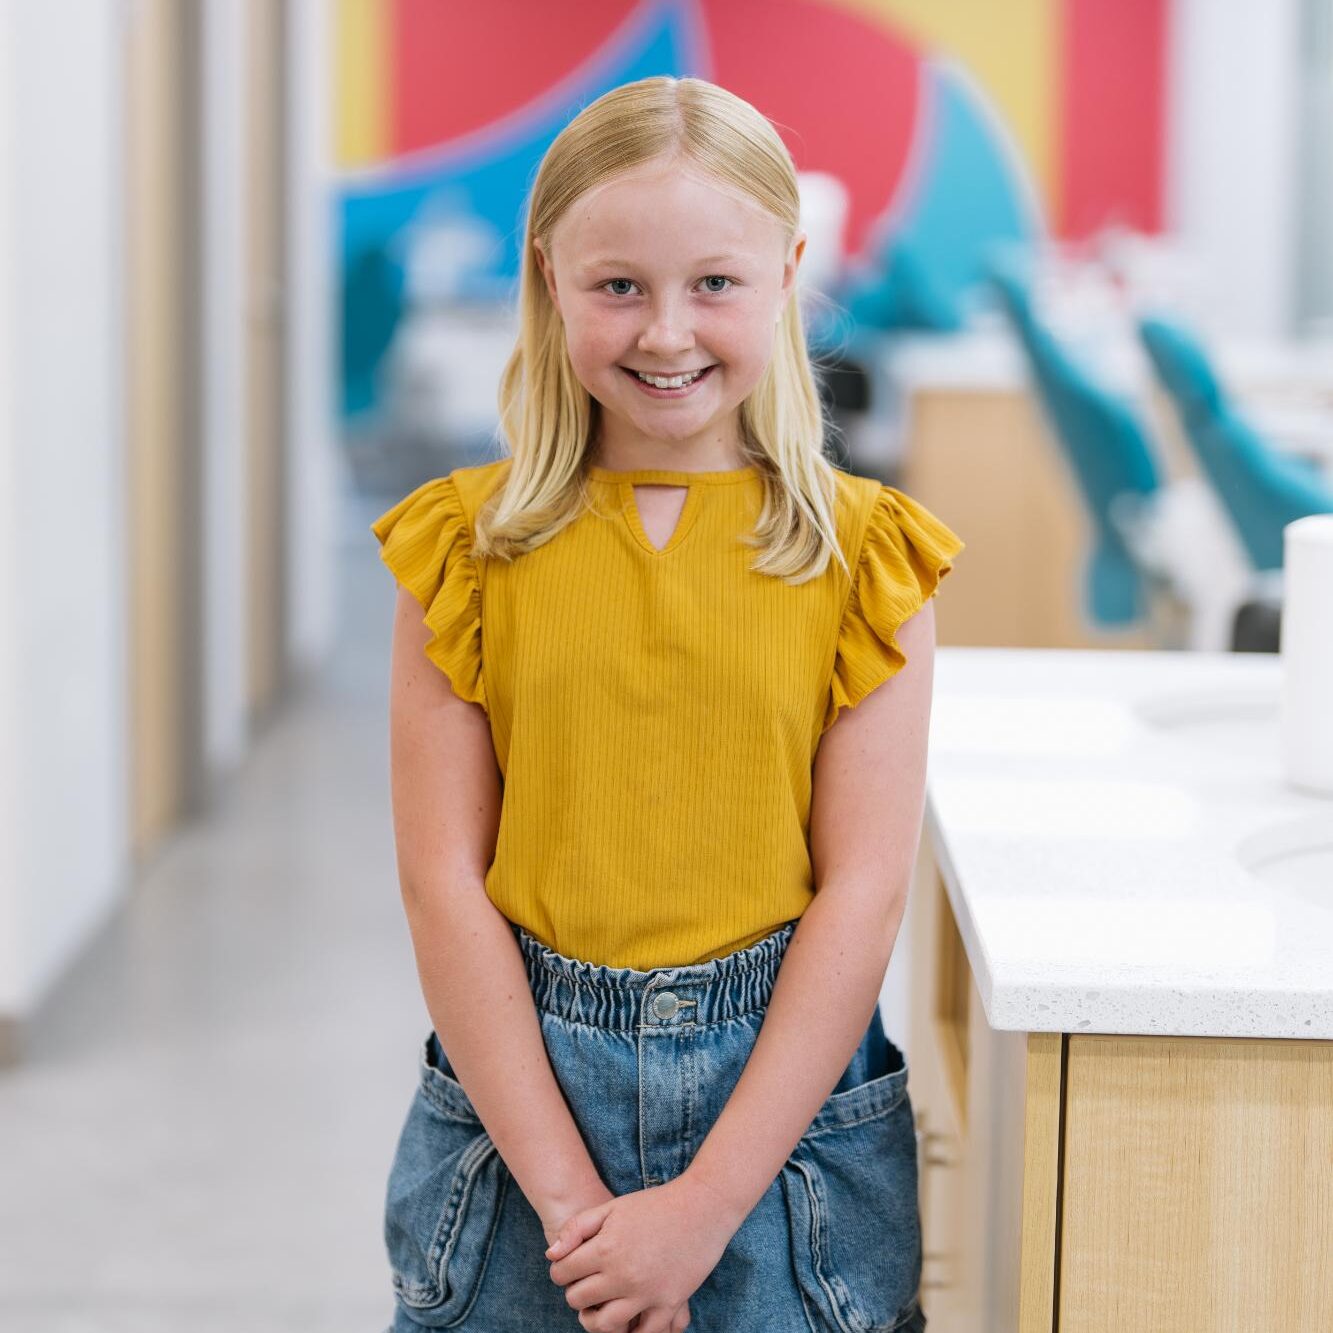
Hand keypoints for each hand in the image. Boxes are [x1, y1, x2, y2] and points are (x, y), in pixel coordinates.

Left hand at [540, 1180, 669, 1332]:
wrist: (701, 1207)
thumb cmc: (654, 1204)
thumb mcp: (611, 1207)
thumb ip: (577, 1228)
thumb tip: (551, 1255)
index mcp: (606, 1248)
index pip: (563, 1273)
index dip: (560, 1271)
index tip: (568, 1268)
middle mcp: (622, 1275)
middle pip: (579, 1300)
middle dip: (574, 1292)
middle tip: (584, 1283)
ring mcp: (646, 1293)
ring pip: (604, 1324)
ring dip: (593, 1319)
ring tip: (598, 1306)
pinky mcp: (669, 1304)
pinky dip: (631, 1332)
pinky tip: (627, 1320)